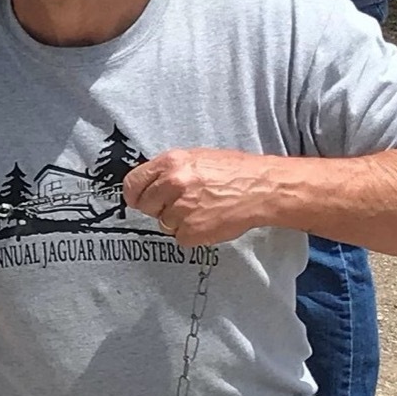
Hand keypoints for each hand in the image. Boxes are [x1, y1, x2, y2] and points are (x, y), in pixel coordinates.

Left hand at [123, 148, 274, 244]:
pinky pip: (180, 237)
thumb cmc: (234, 171)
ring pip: (163, 223)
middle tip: (182, 204)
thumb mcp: (196, 158)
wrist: (263, 188)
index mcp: (171, 162)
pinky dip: (192, 234)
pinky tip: (208, 221)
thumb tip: (148, 184)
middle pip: (146, 206)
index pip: (132, 183)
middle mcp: (173, 183)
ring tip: (202, 209)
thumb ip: (168, 170)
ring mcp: (182, 208)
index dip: (136, 194)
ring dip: (178, 221)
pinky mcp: (192, 231)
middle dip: (159, 208)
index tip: (139, 200)